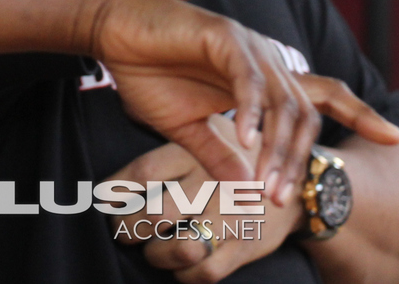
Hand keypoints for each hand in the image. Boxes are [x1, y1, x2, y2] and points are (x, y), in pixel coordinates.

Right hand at [91, 0, 398, 205]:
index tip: (397, 139)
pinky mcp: (224, 37)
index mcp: (265, 77)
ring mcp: (249, 46)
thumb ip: (220, 155)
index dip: (362, 114)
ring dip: (277, 148)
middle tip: (284, 201)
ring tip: (266, 186)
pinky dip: (251, 111)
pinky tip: (245, 140)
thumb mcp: (188, 128)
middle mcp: (267, 59)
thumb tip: (248, 189)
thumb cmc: (150, 71)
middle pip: (307, 113)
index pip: (324, 96)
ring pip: (283, 103)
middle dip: (300, 161)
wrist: (115, 29)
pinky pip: (248, 80)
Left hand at [109, 115, 302, 282]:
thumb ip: (176, 136)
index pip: (143, 173)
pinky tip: (176, 264)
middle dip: (126, 228)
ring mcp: (231, 218)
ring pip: (178, 249)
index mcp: (197, 151)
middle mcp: (212, 184)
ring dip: (154, 254)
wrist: (297, 178)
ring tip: (148, 247)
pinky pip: (204, 272)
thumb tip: (128, 133)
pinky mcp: (245, 246)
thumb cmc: (239, 153)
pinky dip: (182, 273)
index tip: (101, 199)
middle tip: (121, 228)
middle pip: (155, 215)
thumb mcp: (211, 130)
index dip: (114, 191)